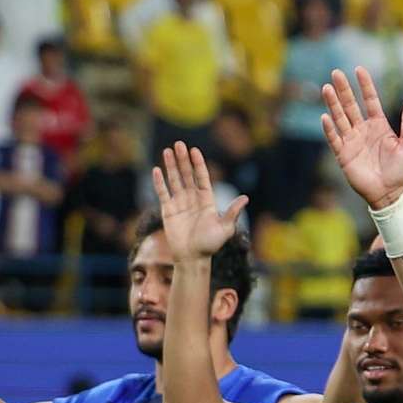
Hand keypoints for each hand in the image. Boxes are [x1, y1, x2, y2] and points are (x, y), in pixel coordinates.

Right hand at [153, 139, 248, 261]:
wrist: (193, 258)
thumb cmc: (210, 245)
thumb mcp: (225, 229)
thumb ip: (232, 213)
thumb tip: (245, 198)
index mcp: (207, 200)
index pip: (202, 177)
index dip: (198, 164)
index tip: (194, 150)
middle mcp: (192, 198)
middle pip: (187, 174)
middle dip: (183, 159)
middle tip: (178, 144)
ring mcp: (179, 203)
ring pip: (174, 180)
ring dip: (171, 165)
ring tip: (167, 151)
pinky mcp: (168, 210)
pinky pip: (163, 193)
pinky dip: (159, 182)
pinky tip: (156, 170)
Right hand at [319, 64, 402, 207]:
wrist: (389, 194)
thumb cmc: (401, 171)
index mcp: (379, 125)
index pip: (370, 100)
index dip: (365, 85)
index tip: (359, 69)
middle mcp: (363, 130)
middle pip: (351, 105)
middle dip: (344, 89)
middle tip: (336, 72)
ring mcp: (352, 141)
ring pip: (340, 118)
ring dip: (333, 104)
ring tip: (326, 88)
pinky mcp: (343, 155)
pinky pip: (335, 139)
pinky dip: (329, 129)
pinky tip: (325, 117)